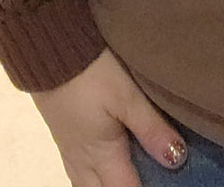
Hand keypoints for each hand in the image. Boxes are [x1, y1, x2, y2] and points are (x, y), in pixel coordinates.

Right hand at [32, 48, 185, 186]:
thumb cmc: (91, 73)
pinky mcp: (62, 137)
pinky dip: (96, 176)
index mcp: (102, 156)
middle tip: (150, 177)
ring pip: (88, 185)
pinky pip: (79, 171)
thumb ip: (151, 127)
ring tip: (132, 173)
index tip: (167, 180)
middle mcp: (83, 161)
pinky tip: (109, 161)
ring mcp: (69, 150)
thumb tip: (177, 159)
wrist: (47, 50)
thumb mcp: (126, 96)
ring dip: (108, 185)